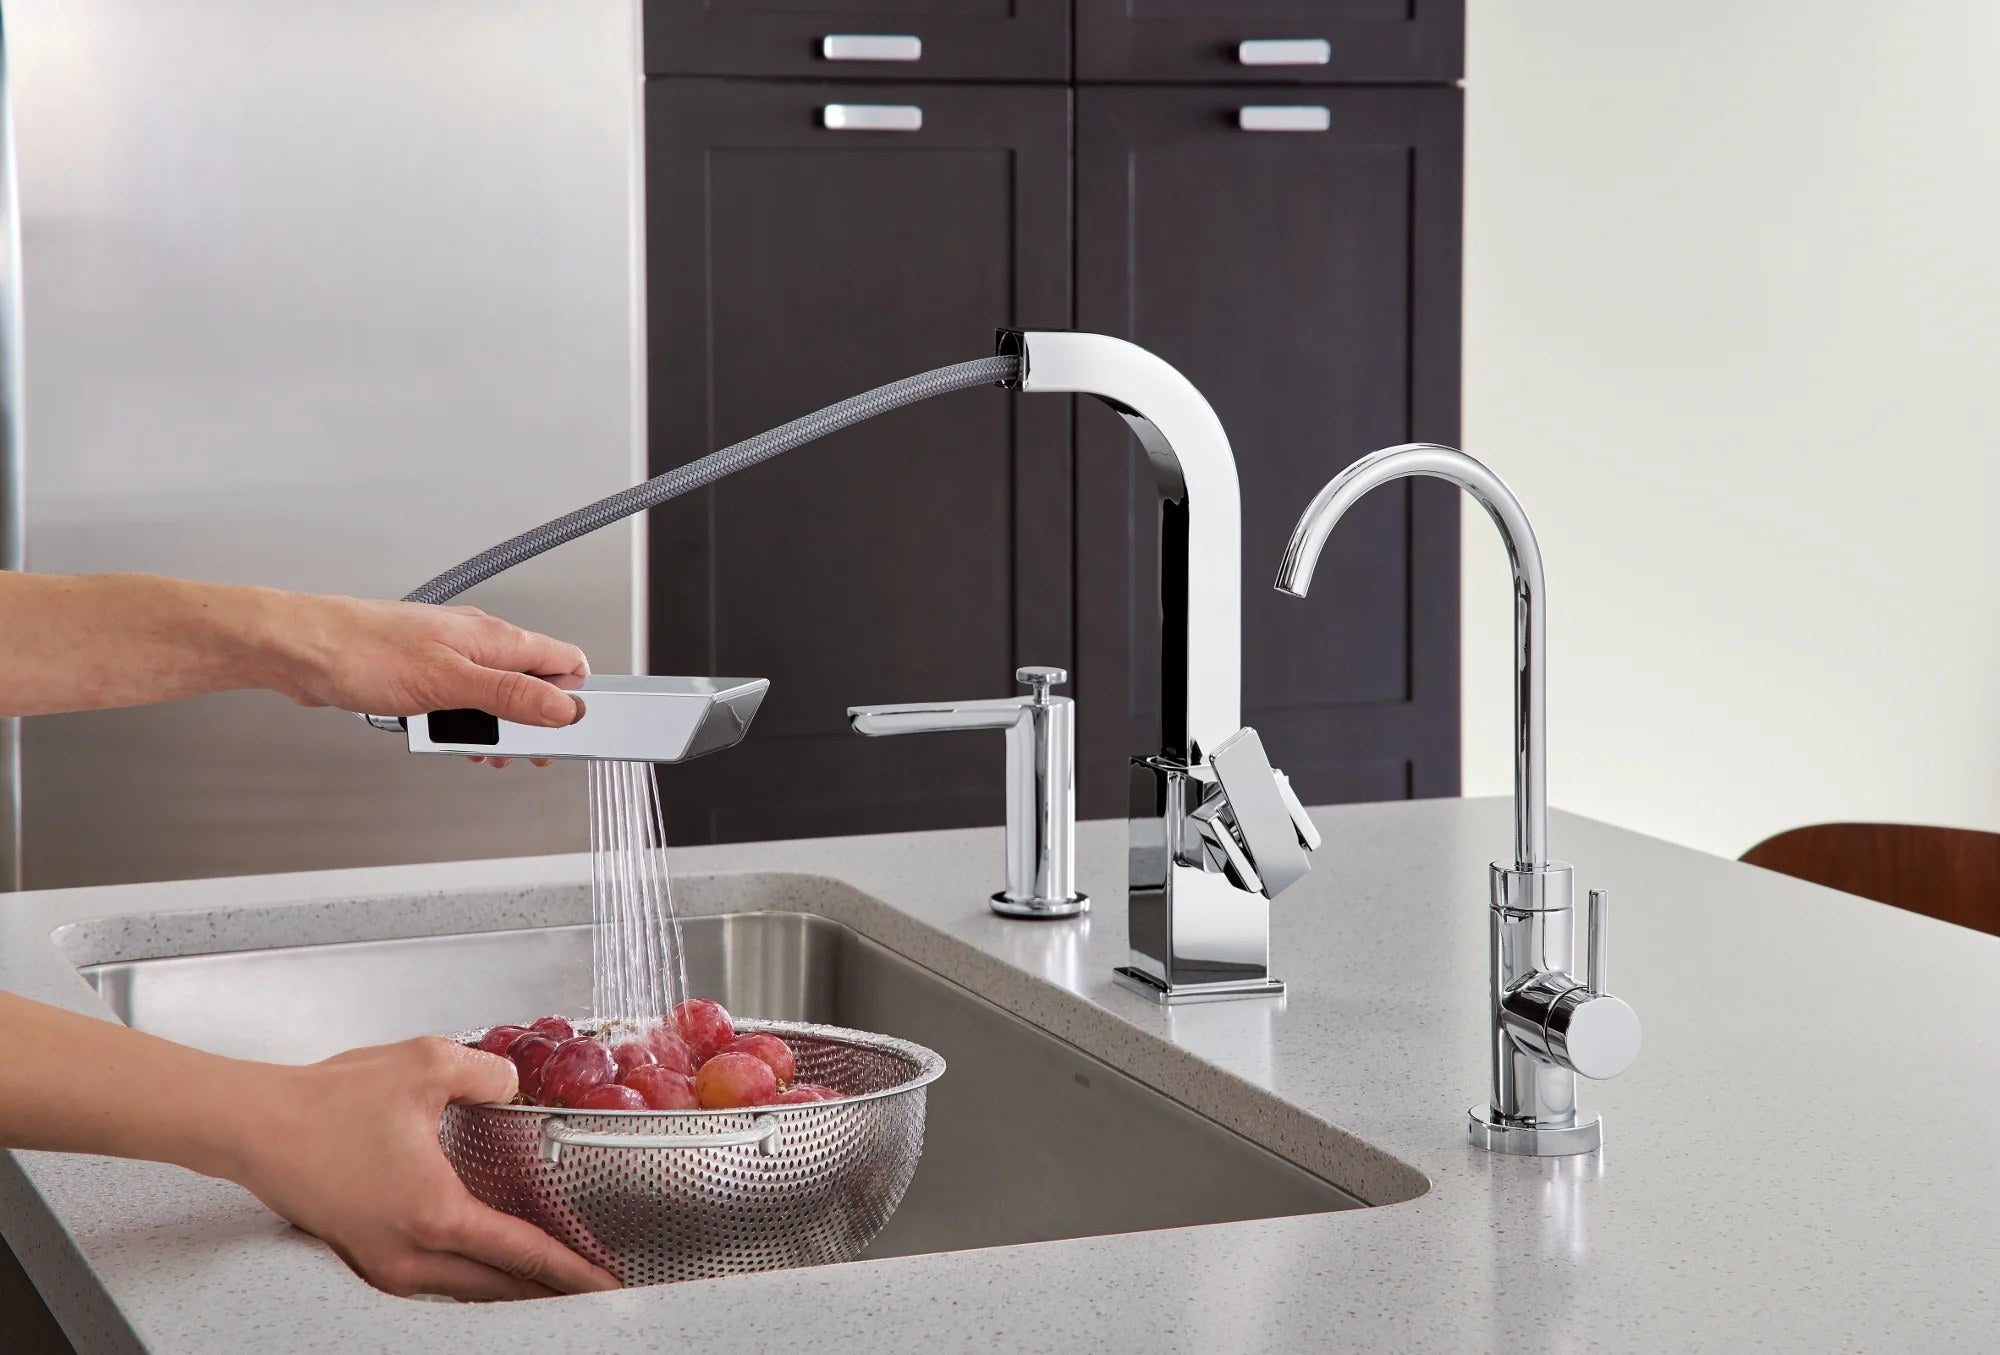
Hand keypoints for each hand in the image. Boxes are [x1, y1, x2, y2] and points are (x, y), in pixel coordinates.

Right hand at [231, 1038, 619, 1299]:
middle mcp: (409, 1255)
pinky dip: (470, 1275)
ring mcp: (382, 1264)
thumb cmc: (326, 1102)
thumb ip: (488, 1073)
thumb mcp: (426, 1064)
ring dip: (509, 1284)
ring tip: (550, 1279)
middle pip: (498, 1286)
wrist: (254, 1126)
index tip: (607, 1284)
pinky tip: (486, 1260)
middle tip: (593, 1289)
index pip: (523, 1253)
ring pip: (465, 1289)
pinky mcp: (362, 1257)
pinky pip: (433, 1280)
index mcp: (436, 1215)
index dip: (572, 1270)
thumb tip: (514, 1085)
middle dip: (549, 1289)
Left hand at [271, 596, 587, 766]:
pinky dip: (461, 725)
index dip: (574, 700)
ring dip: (494, 728)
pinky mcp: (425, 673)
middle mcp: (479, 643)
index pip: (565, 662)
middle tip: (523, 753)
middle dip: (532, 723)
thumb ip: (512, 695)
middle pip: (534, 684)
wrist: (301, 648)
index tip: (567, 734)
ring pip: (497, 696)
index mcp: (496, 638)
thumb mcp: (450, 682)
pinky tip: (444, 737)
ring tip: (479, 750)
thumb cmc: (361, 651)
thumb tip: (564, 708)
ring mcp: (451, 656)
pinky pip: (461, 702)